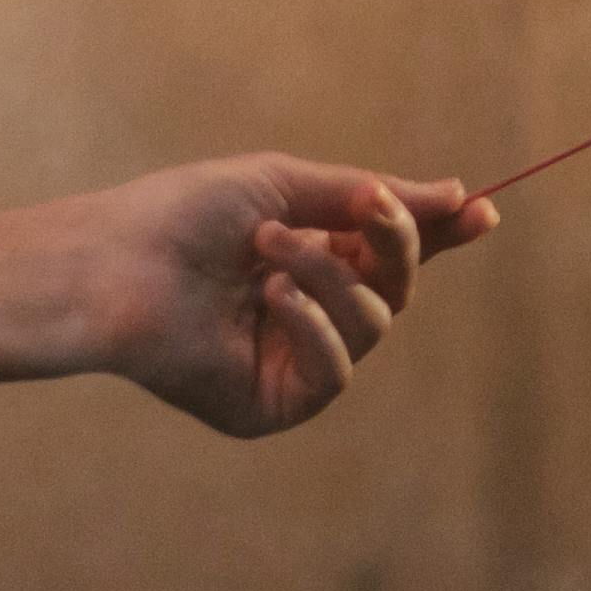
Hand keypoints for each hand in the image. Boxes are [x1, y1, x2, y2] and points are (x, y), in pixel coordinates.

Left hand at [75, 153, 497, 437]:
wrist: (109, 264)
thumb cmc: (176, 216)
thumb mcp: (279, 186)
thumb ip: (365, 197)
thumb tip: (454, 195)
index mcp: (305, 256)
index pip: (387, 251)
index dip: (436, 233)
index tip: (481, 211)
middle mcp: (305, 310)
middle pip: (396, 287)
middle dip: (395, 245)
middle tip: (373, 210)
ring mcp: (292, 360)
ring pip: (373, 325)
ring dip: (333, 277)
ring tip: (269, 249)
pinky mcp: (273, 404)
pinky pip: (336, 373)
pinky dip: (315, 327)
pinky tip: (273, 298)